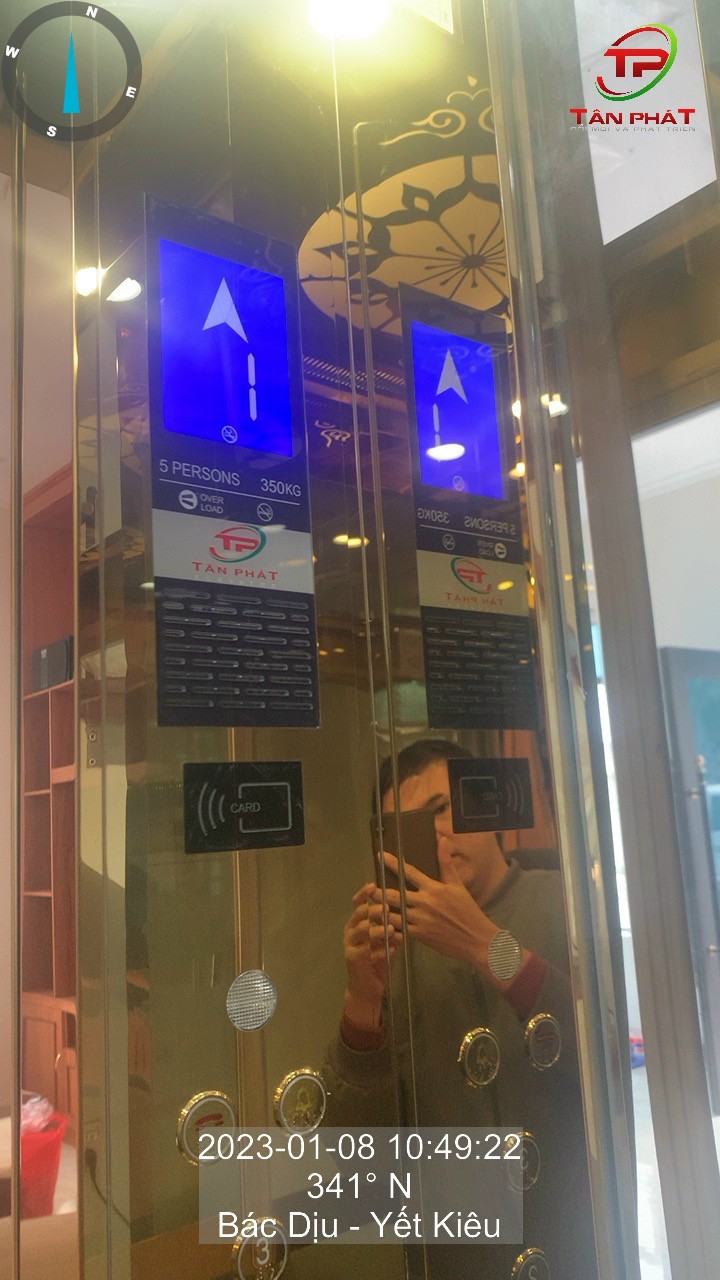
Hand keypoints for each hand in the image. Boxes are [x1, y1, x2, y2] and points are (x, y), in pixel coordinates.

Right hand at [342, 882, 402, 1029]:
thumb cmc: (378, 959)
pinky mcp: (353, 958)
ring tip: (390, 929)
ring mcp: (350, 944)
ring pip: (362, 931)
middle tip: (386, 907)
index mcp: (357, 923)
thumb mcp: (386, 940)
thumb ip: (391, 926)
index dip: (364, 894)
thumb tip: (404, 910)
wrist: (367, 987)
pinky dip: (380, 950)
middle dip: (373, 910)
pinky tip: (392, 949)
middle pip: (359, 914)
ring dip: (377, 929)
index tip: (373, 885)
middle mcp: (351, 931)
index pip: (358, 904)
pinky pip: (367, 951)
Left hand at [373, 849, 499, 971]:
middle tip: (368, 887)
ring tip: (369, 906)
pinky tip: (380, 926)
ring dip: (380, 910)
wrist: (476, 938)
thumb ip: (446, 863)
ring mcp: (420, 919)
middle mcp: (424, 902)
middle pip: (395, 894)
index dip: (393, 863)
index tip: (380, 856)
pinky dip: (389, 927)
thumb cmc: (467, 911)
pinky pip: (399, 930)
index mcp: (433, 888)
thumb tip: (443, 840)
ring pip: (393, 913)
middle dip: (379, 891)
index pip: (409, 872)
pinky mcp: (419, 935)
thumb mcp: (458, 885)